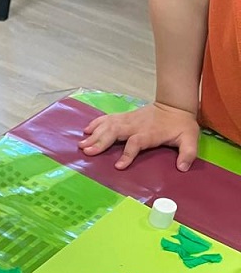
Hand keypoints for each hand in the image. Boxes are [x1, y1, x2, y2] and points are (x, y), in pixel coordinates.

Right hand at [78, 102, 199, 170]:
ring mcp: (129, 119)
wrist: (175, 104)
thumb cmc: (181, 125)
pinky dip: (96, 123)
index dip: (127, 154)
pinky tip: (86, 130)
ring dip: (94, 134)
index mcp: (150, 133)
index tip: (119, 166)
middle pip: (115, 132)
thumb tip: (183, 167)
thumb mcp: (190, 138)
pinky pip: (108, 118)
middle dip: (101, 142)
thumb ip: (188, 153)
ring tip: (82, 144)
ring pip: (109, 125)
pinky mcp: (124, 116)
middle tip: (87, 152)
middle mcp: (136, 125)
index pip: (136, 142)